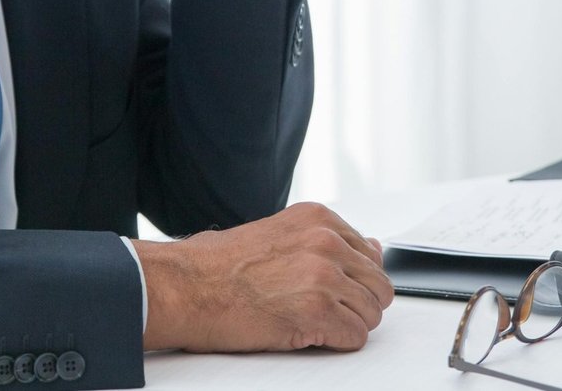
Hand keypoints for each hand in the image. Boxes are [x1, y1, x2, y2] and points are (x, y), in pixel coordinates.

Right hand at [129, 202, 393, 352]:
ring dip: (345, 324)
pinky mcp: (318, 310)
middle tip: (319, 311)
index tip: (328, 289)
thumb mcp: (280, 235)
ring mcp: (324, 275)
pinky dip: (335, 342)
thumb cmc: (217, 266)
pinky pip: (355, 337)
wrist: (184, 286)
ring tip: (306, 320)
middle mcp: (326, 241)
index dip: (351, 281)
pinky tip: (305, 332)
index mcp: (317, 218)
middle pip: (377, 286)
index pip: (370, 255)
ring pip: (370, 313)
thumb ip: (328, 241)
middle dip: (355, 304)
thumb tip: (374, 248)